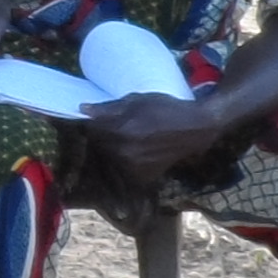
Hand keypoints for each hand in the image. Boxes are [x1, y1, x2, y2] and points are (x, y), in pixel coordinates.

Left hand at [78, 93, 227, 192]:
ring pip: (111, 158)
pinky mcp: (143, 177)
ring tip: (133, 139)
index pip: (91, 129)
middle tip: (121, 128)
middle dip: (105, 136)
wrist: (195, 128)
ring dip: (115, 149)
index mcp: (118, 129)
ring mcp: (132, 166)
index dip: (94, 123)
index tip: (100, 120)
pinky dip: (128, 162)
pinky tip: (139, 151)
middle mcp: (122, 151)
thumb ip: (109, 107)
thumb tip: (83, 109)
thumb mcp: (137, 100)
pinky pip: (125, 170)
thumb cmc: (165, 109)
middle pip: (100, 144)